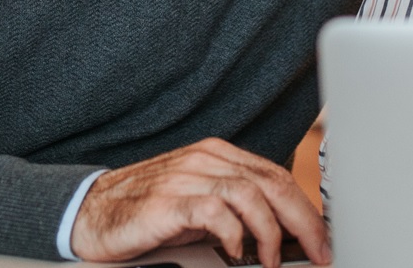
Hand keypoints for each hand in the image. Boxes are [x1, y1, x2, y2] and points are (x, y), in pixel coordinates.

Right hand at [70, 137, 330, 266]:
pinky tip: (237, 252)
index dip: (306, 209)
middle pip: (272, 184)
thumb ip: (238, 211)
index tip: (323, 238)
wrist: (90, 212)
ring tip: (272, 260)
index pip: (277, 177)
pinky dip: (234, 234)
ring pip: (249, 195)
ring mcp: (186, 176)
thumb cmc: (148, 212)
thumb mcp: (201, 206)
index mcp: (219, 156)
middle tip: (318, 251)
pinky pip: (215, 211)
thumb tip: (284, 235)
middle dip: (303, 221)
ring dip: (270, 232)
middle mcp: (206, 159)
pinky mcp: (168, 200)